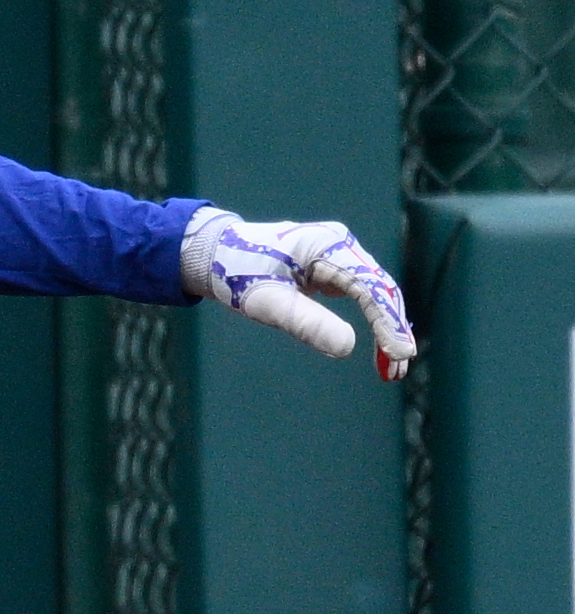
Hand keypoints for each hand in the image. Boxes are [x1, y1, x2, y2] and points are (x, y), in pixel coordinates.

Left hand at [182, 208, 417, 379]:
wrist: (216, 255)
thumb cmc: (236, 274)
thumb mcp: (267, 302)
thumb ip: (306, 323)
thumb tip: (347, 348)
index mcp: (325, 245)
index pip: (370, 286)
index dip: (387, 322)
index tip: (398, 354)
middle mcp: (339, 244)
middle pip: (380, 288)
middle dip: (392, 329)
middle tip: (397, 370)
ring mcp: (339, 253)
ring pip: (376, 292)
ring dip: (387, 327)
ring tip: (392, 367)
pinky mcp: (335, 267)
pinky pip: (364, 294)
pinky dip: (374, 320)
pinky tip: (382, 348)